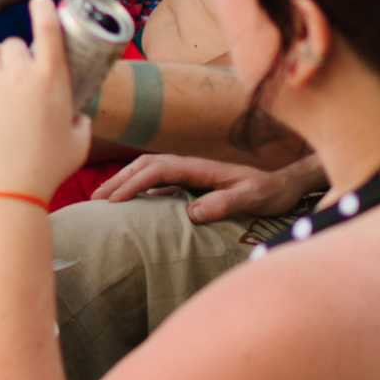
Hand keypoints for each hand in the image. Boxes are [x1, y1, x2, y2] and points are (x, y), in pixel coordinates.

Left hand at [0, 0, 88, 200]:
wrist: (9, 189)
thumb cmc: (50, 168)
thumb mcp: (79, 141)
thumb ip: (79, 119)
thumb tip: (77, 113)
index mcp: (52, 79)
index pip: (48, 30)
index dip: (44, 10)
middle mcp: (20, 75)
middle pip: (14, 45)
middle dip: (18, 56)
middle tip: (22, 78)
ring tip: (4, 96)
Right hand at [91, 152, 321, 223]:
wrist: (284, 185)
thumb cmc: (269, 192)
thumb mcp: (252, 198)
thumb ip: (223, 203)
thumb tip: (190, 213)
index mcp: (199, 167)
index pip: (157, 170)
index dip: (134, 184)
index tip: (115, 201)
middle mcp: (190, 166)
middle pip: (145, 166)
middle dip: (118, 181)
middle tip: (95, 201)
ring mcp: (189, 174)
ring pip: (147, 170)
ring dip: (124, 181)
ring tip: (104, 199)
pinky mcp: (191, 183)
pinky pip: (157, 182)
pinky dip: (138, 187)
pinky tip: (129, 202)